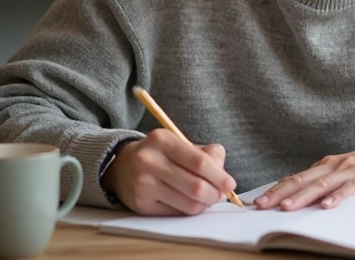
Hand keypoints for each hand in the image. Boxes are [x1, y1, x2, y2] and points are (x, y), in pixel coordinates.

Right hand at [101, 128, 236, 215]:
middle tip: (221, 195)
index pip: (199, 162)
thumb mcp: (181, 144)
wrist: (124, 167)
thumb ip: (208, 155)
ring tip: (208, 198)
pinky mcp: (141, 205)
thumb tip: (224, 179)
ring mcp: (143, 184)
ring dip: (205, 204)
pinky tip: (190, 202)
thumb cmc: (162, 155)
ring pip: (188, 203)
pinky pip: (176, 213)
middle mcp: (149, 161)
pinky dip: (190, 210)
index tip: (230, 184)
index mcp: (163, 140)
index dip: (219, 176)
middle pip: (196, 186)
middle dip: (215, 194)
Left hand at [254, 139, 354, 210]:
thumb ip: (327, 182)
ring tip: (286, 207)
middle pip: (302, 179)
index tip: (258, 201)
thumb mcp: (346, 172)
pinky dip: (337, 197)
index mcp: (327, 165)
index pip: (296, 177)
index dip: (276, 189)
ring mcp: (351, 171)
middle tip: (261, 205)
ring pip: (322, 184)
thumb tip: (302, 198)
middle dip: (279, 193)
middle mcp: (335, 165)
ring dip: (302, 196)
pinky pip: (351, 189)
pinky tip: (327, 205)